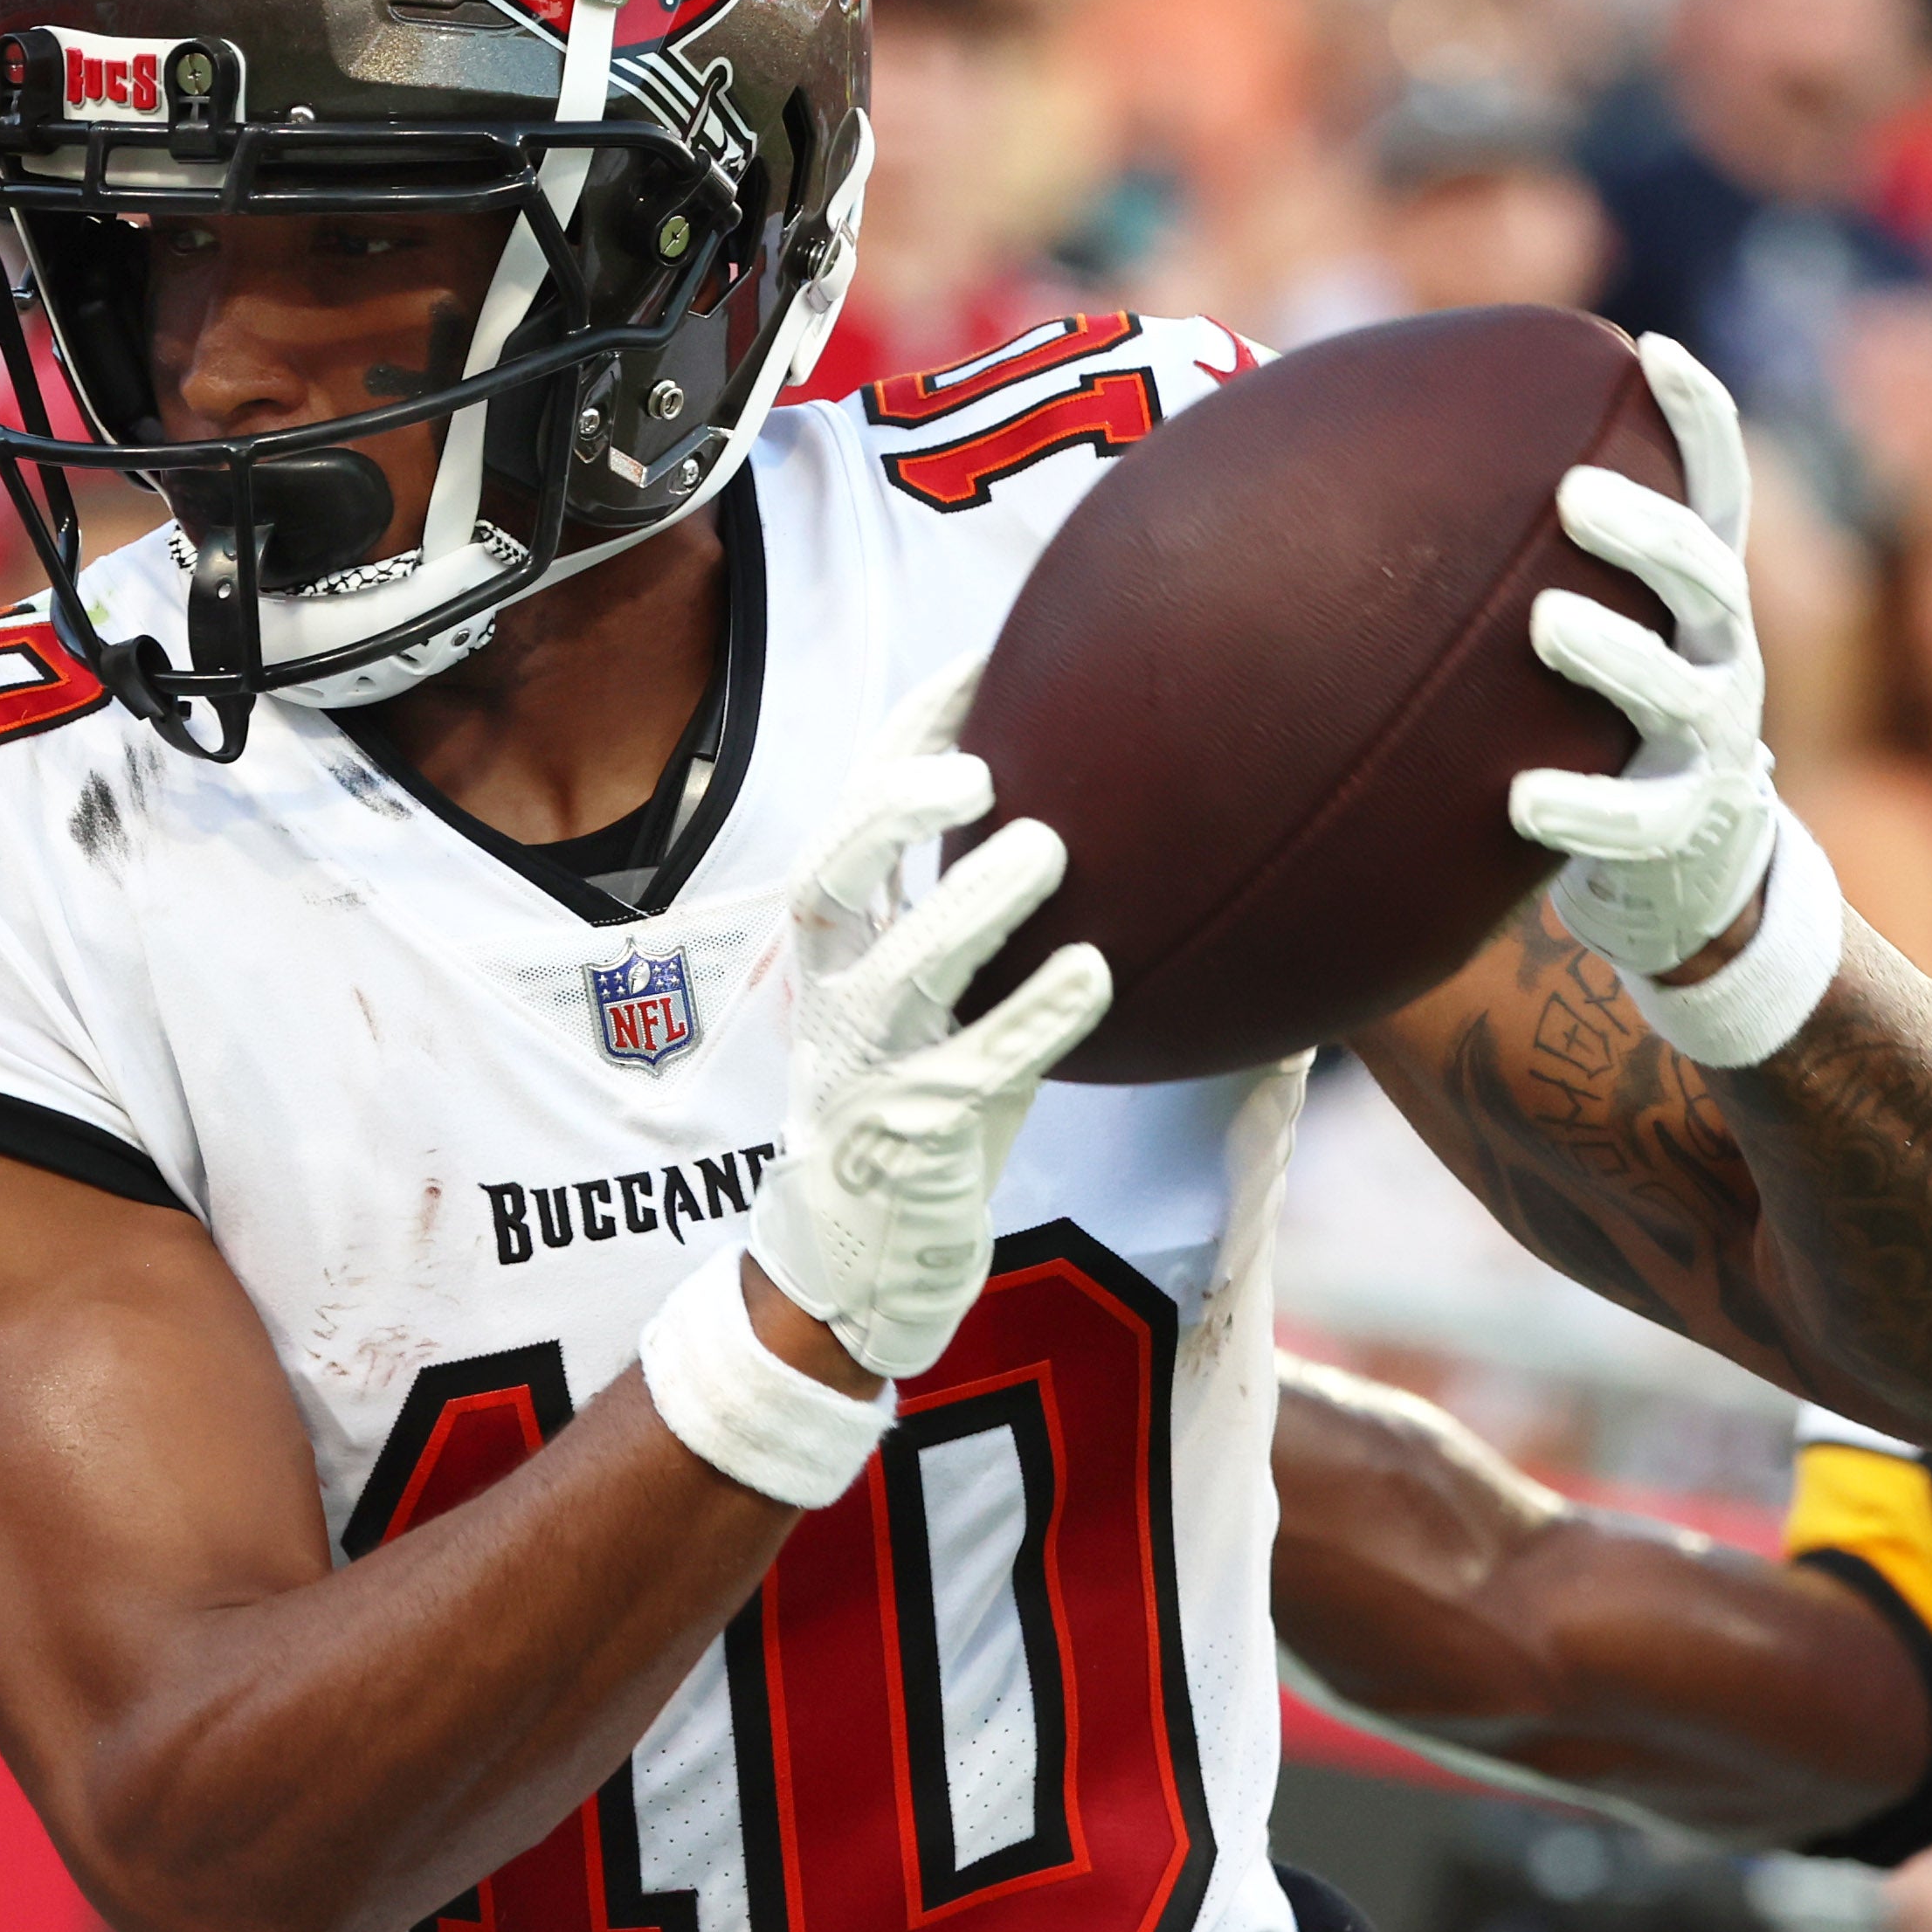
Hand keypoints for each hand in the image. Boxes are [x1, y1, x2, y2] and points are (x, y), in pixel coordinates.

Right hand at [746, 660, 1112, 1379]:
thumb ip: (976, 926)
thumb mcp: (931, 1010)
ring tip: (1047, 849)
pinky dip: (1034, 1019)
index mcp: (837, 949)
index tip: (980, 662)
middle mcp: (837, 995)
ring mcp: (867, 1068)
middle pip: (832, 873)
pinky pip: (978, 1068)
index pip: (854, 814)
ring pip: (906, 970)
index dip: (907, 733)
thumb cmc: (918, 1114)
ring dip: (975, 905)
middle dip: (895, 807)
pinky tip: (1096, 975)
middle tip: (981, 765)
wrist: (858, 1269)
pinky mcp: (915, 1136)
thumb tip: (1098, 825)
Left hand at [1517, 332, 1783, 987]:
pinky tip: (1523, 802)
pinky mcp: (1680, 823)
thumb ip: (1541, 550)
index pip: (1717, 487)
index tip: (1650, 351)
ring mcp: (1708, 738)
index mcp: (1699, 591)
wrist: (1688, 857)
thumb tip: (1376, 457)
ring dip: (1613, 653)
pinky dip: (1584, 809)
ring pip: (1674, 690)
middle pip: (1705, 576)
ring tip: (1546, 623)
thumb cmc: (1607, 708)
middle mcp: (1720, 650)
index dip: (1700, 419)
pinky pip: (1637, 817)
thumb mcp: (1608, 617)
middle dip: (1645, 532)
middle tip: (1574, 498)